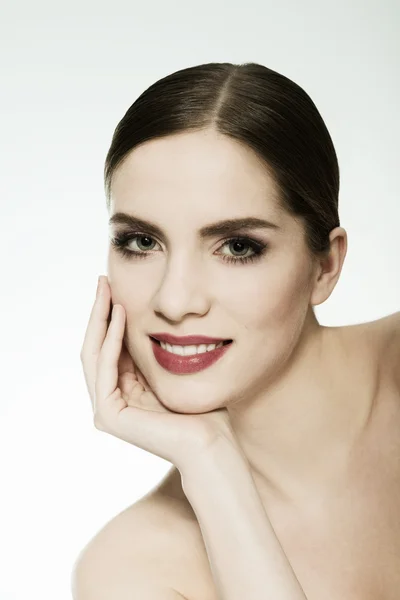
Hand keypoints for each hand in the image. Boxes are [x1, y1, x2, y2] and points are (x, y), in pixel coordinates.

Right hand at [80, 276, 237, 472]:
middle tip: (103, 281)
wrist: (212, 443)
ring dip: (101, 319)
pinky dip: (112, 339)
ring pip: (94, 354)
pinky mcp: (109, 415)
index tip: (114, 286)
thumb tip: (152, 319)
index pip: (109, 347)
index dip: (109, 316)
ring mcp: (106, 410)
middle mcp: (110, 400)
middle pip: (96, 347)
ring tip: (107, 290)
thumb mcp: (173, 370)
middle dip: (99, 312)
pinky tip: (122, 315)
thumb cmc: (203, 410)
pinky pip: (105, 368)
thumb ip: (155, 352)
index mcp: (124, 391)